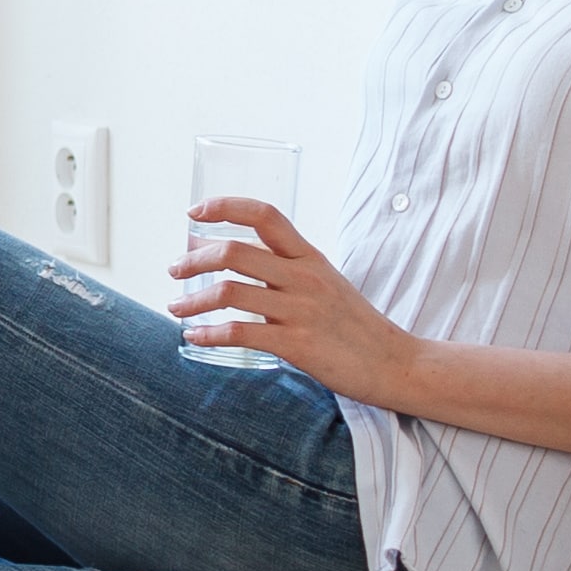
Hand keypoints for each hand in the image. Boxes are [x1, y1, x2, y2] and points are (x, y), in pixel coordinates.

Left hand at [169, 193, 417, 405]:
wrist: (396, 364)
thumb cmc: (354, 325)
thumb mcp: (325, 283)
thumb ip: (284, 270)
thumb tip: (231, 260)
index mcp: (310, 257)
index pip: (265, 215)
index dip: (225, 206)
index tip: (195, 212)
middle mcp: (304, 277)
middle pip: (235, 252)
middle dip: (194, 259)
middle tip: (174, 270)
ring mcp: (301, 311)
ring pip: (230, 292)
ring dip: (193, 300)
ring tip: (176, 308)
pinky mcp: (297, 345)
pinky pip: (240, 332)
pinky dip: (209, 333)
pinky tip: (195, 336)